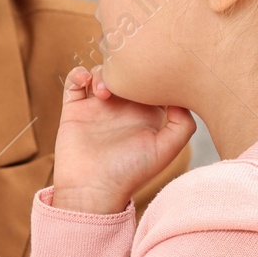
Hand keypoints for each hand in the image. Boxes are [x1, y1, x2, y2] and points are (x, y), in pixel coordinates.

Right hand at [53, 66, 195, 213]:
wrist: (92, 189)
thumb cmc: (130, 173)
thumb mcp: (165, 150)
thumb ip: (182, 125)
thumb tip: (181, 97)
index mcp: (145, 115)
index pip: (152, 83)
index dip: (154, 72)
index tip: (154, 67)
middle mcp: (122, 108)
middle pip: (126, 73)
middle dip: (126, 68)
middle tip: (125, 76)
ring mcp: (97, 107)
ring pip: (101, 73)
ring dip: (102, 72)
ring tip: (103, 92)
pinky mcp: (75, 109)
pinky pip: (75, 82)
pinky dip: (78, 74)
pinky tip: (86, 82)